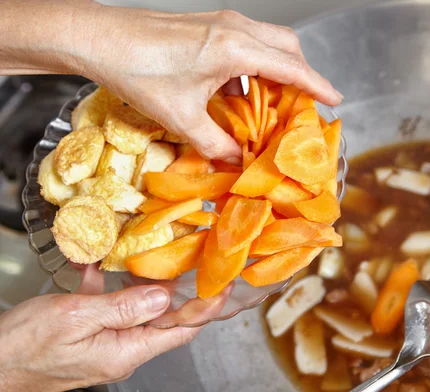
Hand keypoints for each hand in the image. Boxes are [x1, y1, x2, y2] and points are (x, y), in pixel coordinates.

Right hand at [0, 285, 228, 390]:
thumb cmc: (24, 346)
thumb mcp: (76, 318)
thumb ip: (123, 307)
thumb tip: (164, 298)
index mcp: (125, 351)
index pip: (180, 331)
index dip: (205, 310)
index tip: (224, 287)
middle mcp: (122, 350)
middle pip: (165, 320)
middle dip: (184, 293)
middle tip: (199, 265)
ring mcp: (107, 343)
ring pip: (141, 311)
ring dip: (150, 285)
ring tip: (161, 258)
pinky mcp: (90, 335)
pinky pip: (110, 309)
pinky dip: (110, 287)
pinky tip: (100, 266)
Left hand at [77, 5, 342, 159]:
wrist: (99, 38)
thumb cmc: (137, 71)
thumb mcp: (181, 117)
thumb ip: (216, 143)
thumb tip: (237, 159)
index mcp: (235, 48)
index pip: (291, 67)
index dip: (317, 85)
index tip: (335, 100)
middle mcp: (234, 29)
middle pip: (287, 46)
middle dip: (301, 73)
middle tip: (301, 105)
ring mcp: (221, 23)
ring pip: (267, 42)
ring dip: (275, 69)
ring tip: (271, 104)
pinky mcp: (207, 26)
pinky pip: (245, 44)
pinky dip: (252, 67)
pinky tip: (237, 94)